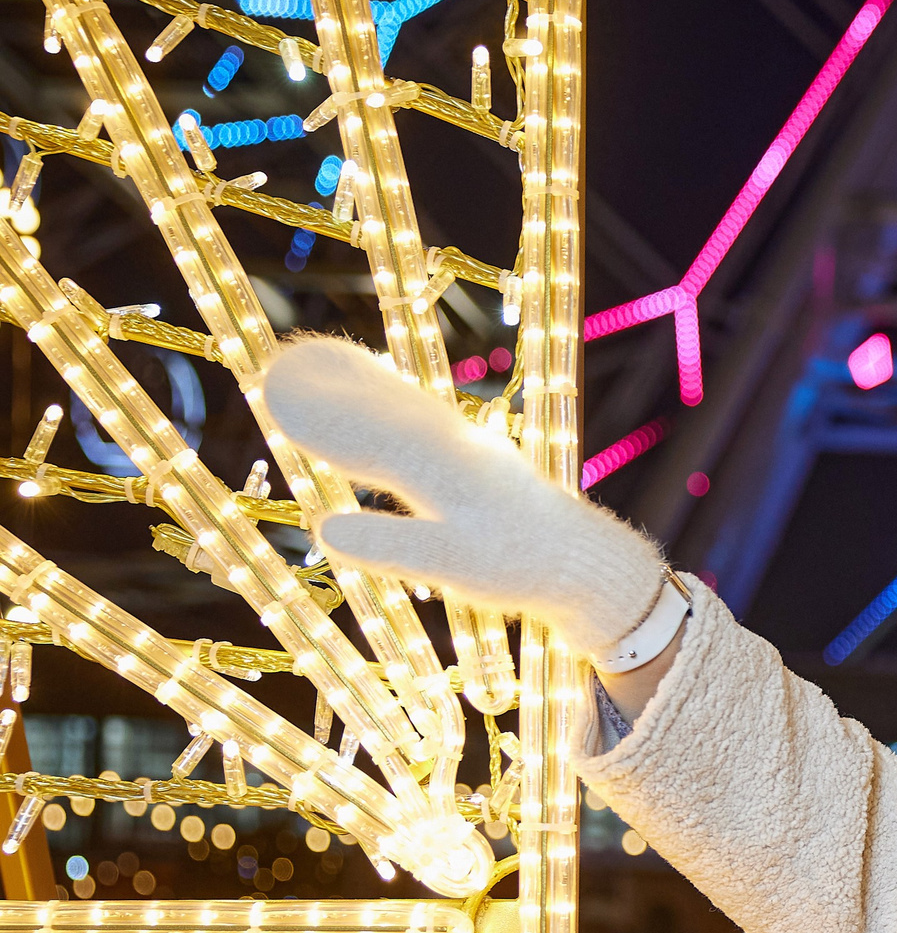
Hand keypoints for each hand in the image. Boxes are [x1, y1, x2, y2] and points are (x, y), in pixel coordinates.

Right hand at [262, 338, 667, 657]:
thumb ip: (389, 545)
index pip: (363, 429)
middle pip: (381, 406)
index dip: (317, 413)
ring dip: (365, 394)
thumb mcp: (451, 567)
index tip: (273, 390)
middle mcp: (453, 445)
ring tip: (327, 373)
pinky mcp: (483, 462)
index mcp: (439, 465)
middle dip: (333, 388)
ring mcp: (470, 450)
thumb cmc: (519, 568)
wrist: (586, 563)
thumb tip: (324, 527)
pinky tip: (389, 413)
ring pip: (406, 412)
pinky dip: (396, 412)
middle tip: (285, 364)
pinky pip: (427, 426)